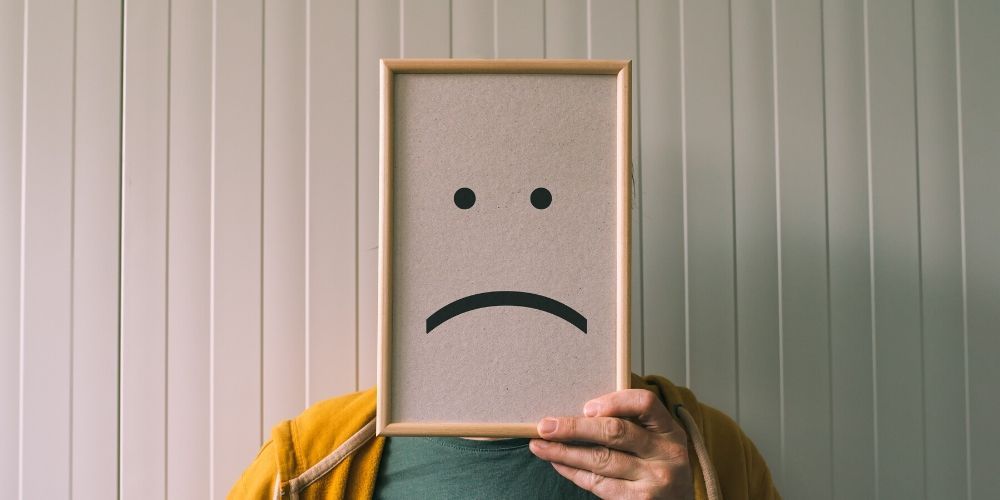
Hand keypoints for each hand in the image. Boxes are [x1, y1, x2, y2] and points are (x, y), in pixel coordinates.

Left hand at [529, 389, 693, 498]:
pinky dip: (573, 471)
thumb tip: (583, 408)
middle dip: (574, 428)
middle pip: (615, 432)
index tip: (586, 407)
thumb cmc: (659, 465)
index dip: (613, 402)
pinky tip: (558, 462)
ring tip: (540, 445)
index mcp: (670, 430)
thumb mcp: (658, 439)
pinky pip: (598, 483)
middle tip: (545, 426)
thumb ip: (632, 420)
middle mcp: (666, 453)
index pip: (644, 403)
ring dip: (564, 452)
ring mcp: (654, 480)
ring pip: (600, 460)